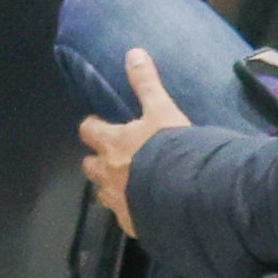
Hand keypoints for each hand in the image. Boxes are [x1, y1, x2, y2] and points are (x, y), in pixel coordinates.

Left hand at [76, 47, 188, 236]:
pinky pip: (127, 218)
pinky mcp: (134, 224)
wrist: (188, 195)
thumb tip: (133, 52)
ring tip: (128, 185)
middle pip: (90, 167)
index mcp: (113, 144)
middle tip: (111, 156)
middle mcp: (110, 174)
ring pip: (104, 195)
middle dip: (97, 161)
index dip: (92, 127)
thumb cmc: (171, 149)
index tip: (97, 124)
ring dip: (111, 188)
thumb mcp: (161, 110)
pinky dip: (132, 213)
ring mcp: (120, 202)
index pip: (89, 131)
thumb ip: (146, 83)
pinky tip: (146, 211)